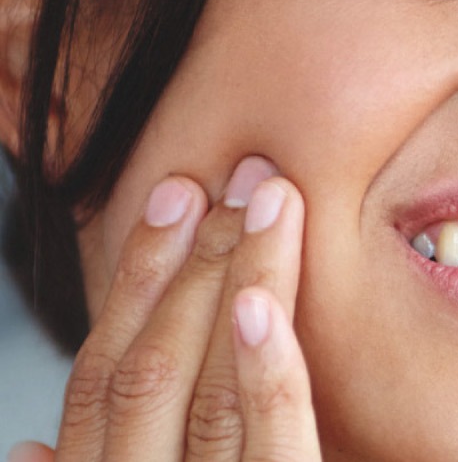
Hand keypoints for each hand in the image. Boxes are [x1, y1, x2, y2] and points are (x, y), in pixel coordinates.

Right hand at [9, 156, 320, 461]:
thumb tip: (27, 445)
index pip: (102, 375)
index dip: (136, 277)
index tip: (176, 199)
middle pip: (153, 367)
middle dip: (197, 260)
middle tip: (249, 177)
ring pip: (213, 389)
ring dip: (238, 281)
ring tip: (271, 200)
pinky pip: (273, 440)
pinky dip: (265, 369)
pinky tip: (261, 301)